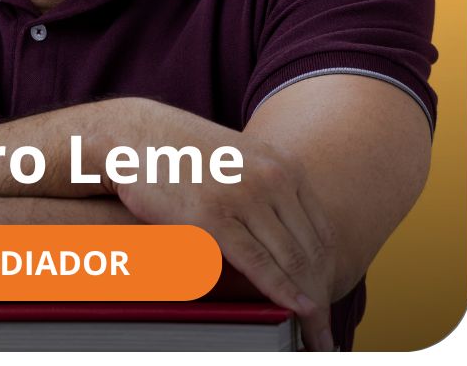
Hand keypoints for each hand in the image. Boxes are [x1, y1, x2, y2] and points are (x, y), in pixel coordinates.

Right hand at [110, 100, 336, 351]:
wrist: (136, 134)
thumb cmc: (184, 152)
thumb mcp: (239, 159)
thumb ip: (267, 189)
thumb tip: (288, 234)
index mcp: (281, 165)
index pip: (322, 232)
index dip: (330, 273)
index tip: (328, 298)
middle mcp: (271, 177)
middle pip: (313, 251)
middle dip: (323, 294)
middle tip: (325, 330)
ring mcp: (243, 195)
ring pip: (292, 260)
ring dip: (308, 300)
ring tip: (314, 331)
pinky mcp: (213, 217)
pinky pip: (260, 263)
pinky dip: (282, 291)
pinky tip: (297, 308)